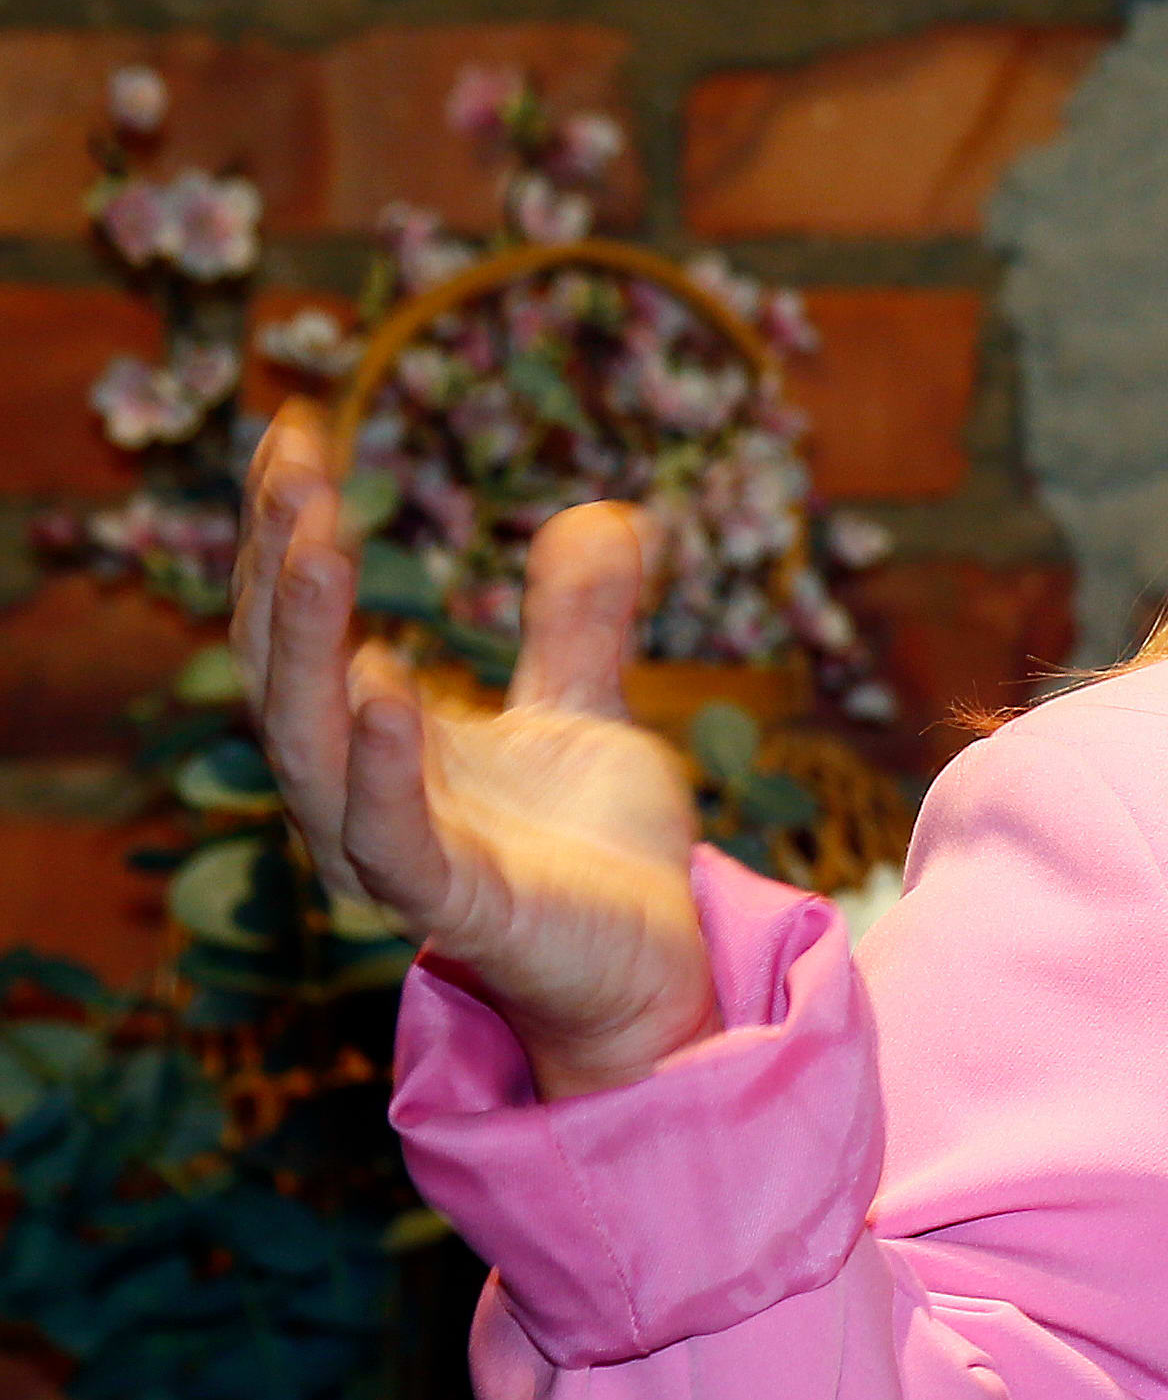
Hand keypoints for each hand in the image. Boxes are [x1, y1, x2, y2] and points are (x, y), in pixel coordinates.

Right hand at [234, 402, 713, 1097]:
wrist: (655, 970)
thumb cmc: (598, 857)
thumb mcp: (586, 714)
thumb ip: (577, 625)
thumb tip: (604, 514)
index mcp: (378, 741)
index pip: (302, 623)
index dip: (286, 529)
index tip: (292, 429)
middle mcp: (361, 794)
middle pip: (286, 671)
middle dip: (280, 568)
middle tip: (293, 468)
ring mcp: (398, 854)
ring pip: (315, 747)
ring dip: (310, 646)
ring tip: (319, 549)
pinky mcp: (454, 908)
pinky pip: (392, 837)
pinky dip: (383, 761)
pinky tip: (385, 683)